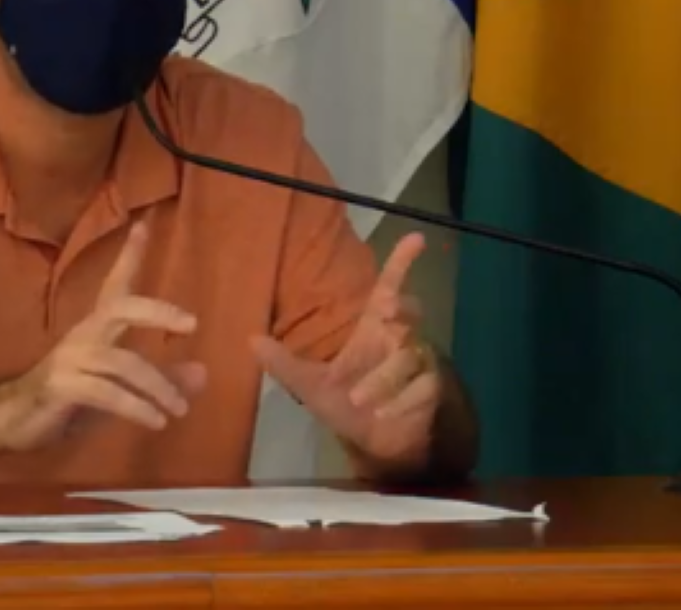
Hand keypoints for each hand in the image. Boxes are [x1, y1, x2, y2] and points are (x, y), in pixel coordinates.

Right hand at [0, 222, 206, 452]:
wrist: (12, 419)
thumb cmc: (70, 398)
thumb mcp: (121, 389)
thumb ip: (160, 379)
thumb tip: (203, 372)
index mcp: (96, 329)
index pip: (115, 284)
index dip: (130, 255)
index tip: (144, 225)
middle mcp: (83, 336)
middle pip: (119, 307)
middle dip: (157, 312)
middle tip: (191, 323)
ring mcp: (69, 360)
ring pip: (121, 363)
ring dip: (157, 386)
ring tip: (180, 409)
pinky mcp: (60, 387)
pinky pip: (105, 394)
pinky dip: (135, 407)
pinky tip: (156, 421)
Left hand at [252, 233, 439, 472]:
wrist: (372, 442)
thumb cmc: (343, 403)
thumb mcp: (308, 385)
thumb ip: (282, 363)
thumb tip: (249, 338)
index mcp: (370, 327)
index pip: (390, 286)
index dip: (402, 262)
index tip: (416, 237)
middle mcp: (397, 338)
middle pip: (409, 310)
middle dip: (400, 308)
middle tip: (383, 312)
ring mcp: (417, 361)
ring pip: (406, 355)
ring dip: (381, 379)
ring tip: (358, 400)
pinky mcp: (431, 386)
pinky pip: (421, 385)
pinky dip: (400, 400)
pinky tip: (383, 413)